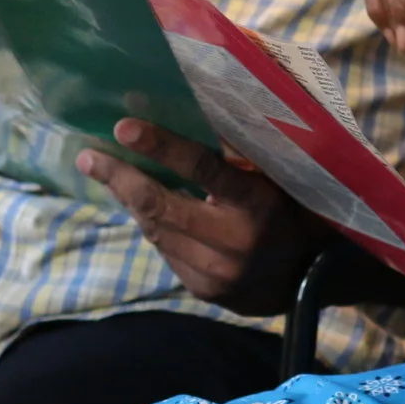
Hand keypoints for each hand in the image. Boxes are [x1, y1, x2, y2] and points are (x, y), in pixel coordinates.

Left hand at [77, 119, 331, 315]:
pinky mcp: (203, 290)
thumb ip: (243, 157)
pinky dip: (154, 225)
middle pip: (160, 206)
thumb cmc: (297, 212)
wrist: (314, 280)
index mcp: (258, 204)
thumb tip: (197, 112)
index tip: (124, 127)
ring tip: (108, 172)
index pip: (203, 170)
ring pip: (156, 229)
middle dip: (120, 178)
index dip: (161, 146)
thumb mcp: (281, 180)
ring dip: (130, 199)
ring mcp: (215, 272)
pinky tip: (144, 207)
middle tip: (90, 157)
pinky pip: (166, 250)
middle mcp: (233, 242)